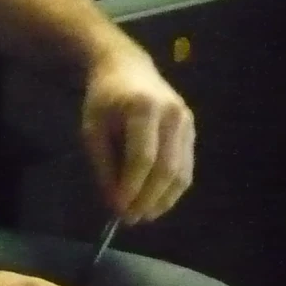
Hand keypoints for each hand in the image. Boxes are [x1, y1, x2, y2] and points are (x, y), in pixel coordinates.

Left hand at [80, 46, 194, 224]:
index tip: (118, 210)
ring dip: (163, 200)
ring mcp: (187, 121)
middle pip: (166, 168)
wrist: (126, 66)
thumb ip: (104, 165)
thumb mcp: (93, 128)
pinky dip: (172, 189)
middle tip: (131, 219)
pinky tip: (156, 201)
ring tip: (143, 215)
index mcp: (144, 108)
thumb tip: (115, 203)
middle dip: (148, 199)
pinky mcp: (192, 128)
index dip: (132, 187)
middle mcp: (172, 114)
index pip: (142, 157)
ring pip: (182, 172)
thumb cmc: (104, 97)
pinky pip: (187, 167)